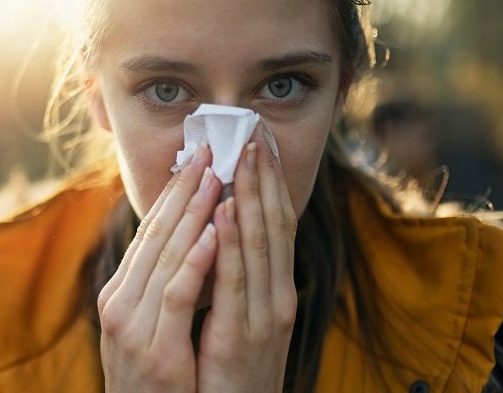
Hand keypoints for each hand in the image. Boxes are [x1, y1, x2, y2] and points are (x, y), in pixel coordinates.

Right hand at [97, 144, 221, 391]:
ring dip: (194, 211)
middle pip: (155, 234)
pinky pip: (177, 294)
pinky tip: (215, 230)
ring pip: (167, 255)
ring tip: (216, 175)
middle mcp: (120, 302)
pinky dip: (196, 259)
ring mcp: (133, 325)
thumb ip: (158, 287)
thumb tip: (185, 244)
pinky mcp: (156, 348)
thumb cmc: (152, 381)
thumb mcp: (148, 327)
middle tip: (208, 150)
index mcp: (120, 293)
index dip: (173, 193)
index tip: (196, 159)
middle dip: (184, 189)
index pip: (148, 232)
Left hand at [197, 139, 297, 391]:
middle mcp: (278, 297)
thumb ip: (239, 279)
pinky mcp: (241, 336)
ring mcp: (264, 316)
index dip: (271, 184)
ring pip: (261, 244)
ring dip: (252, 196)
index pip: (278, 226)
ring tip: (243, 156)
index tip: (262, 145)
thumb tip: (225, 234)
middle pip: (275, 226)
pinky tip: (227, 211)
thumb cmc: (234, 371)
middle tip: (254, 133)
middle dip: (264, 178)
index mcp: (277, 291)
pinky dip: (233, 242)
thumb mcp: (242, 318)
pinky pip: (236, 281)